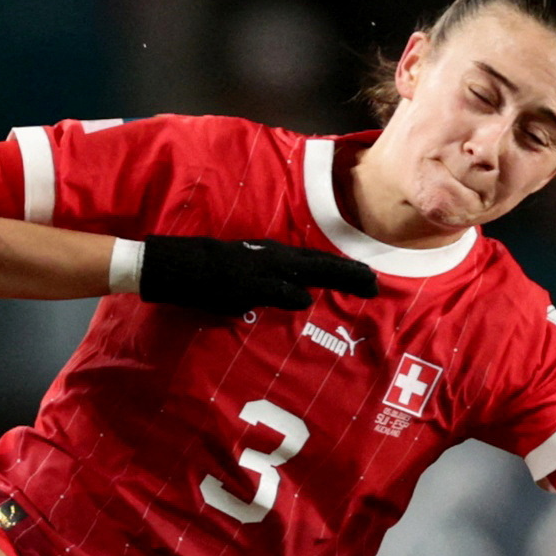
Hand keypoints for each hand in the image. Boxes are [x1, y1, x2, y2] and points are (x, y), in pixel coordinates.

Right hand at [138, 235, 377, 314]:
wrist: (178, 265)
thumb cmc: (210, 271)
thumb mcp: (246, 274)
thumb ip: (271, 286)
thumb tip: (295, 299)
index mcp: (273, 255)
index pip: (315, 261)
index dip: (341, 269)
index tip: (366, 276)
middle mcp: (273, 258)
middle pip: (320, 264)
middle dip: (349, 273)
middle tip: (376, 284)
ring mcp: (260, 270)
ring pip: (307, 271)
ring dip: (335, 278)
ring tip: (362, 287)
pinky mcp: (244, 284)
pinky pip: (271, 289)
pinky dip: (288, 293)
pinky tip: (304, 300)